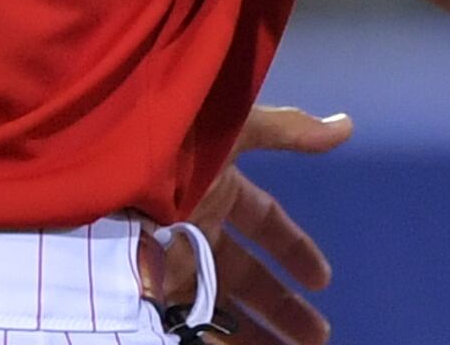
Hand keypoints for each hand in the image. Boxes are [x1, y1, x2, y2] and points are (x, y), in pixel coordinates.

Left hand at [144, 104, 350, 343]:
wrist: (102, 163)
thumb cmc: (173, 143)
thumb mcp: (236, 127)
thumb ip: (289, 130)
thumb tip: (347, 125)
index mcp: (218, 191)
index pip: (266, 224)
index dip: (295, 251)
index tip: (322, 281)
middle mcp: (196, 229)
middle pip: (247, 277)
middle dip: (281, 308)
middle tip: (316, 339)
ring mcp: (169, 261)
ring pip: (218, 306)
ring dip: (251, 335)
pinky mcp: (144, 289)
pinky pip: (181, 322)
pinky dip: (206, 339)